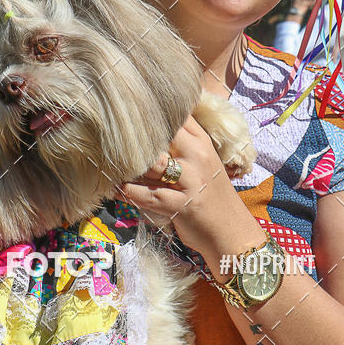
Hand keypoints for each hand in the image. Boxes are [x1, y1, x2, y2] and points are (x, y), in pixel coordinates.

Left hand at [115, 116, 245, 254]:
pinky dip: (126, 192)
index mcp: (203, 143)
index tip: (132, 113)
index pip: (177, 115)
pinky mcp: (179, 204)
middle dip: (137, 137)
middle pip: (161, 134)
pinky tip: (115, 189)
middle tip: (113, 138)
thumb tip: (151, 131)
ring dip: (128, 165)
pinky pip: (144, 194)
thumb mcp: (204, 163)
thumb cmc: (213, 196)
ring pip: (152, 163)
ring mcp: (190, 181)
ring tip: (112, 164)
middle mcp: (197, 157)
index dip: (153, 112)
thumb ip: (183, 145)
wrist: (231, 232)